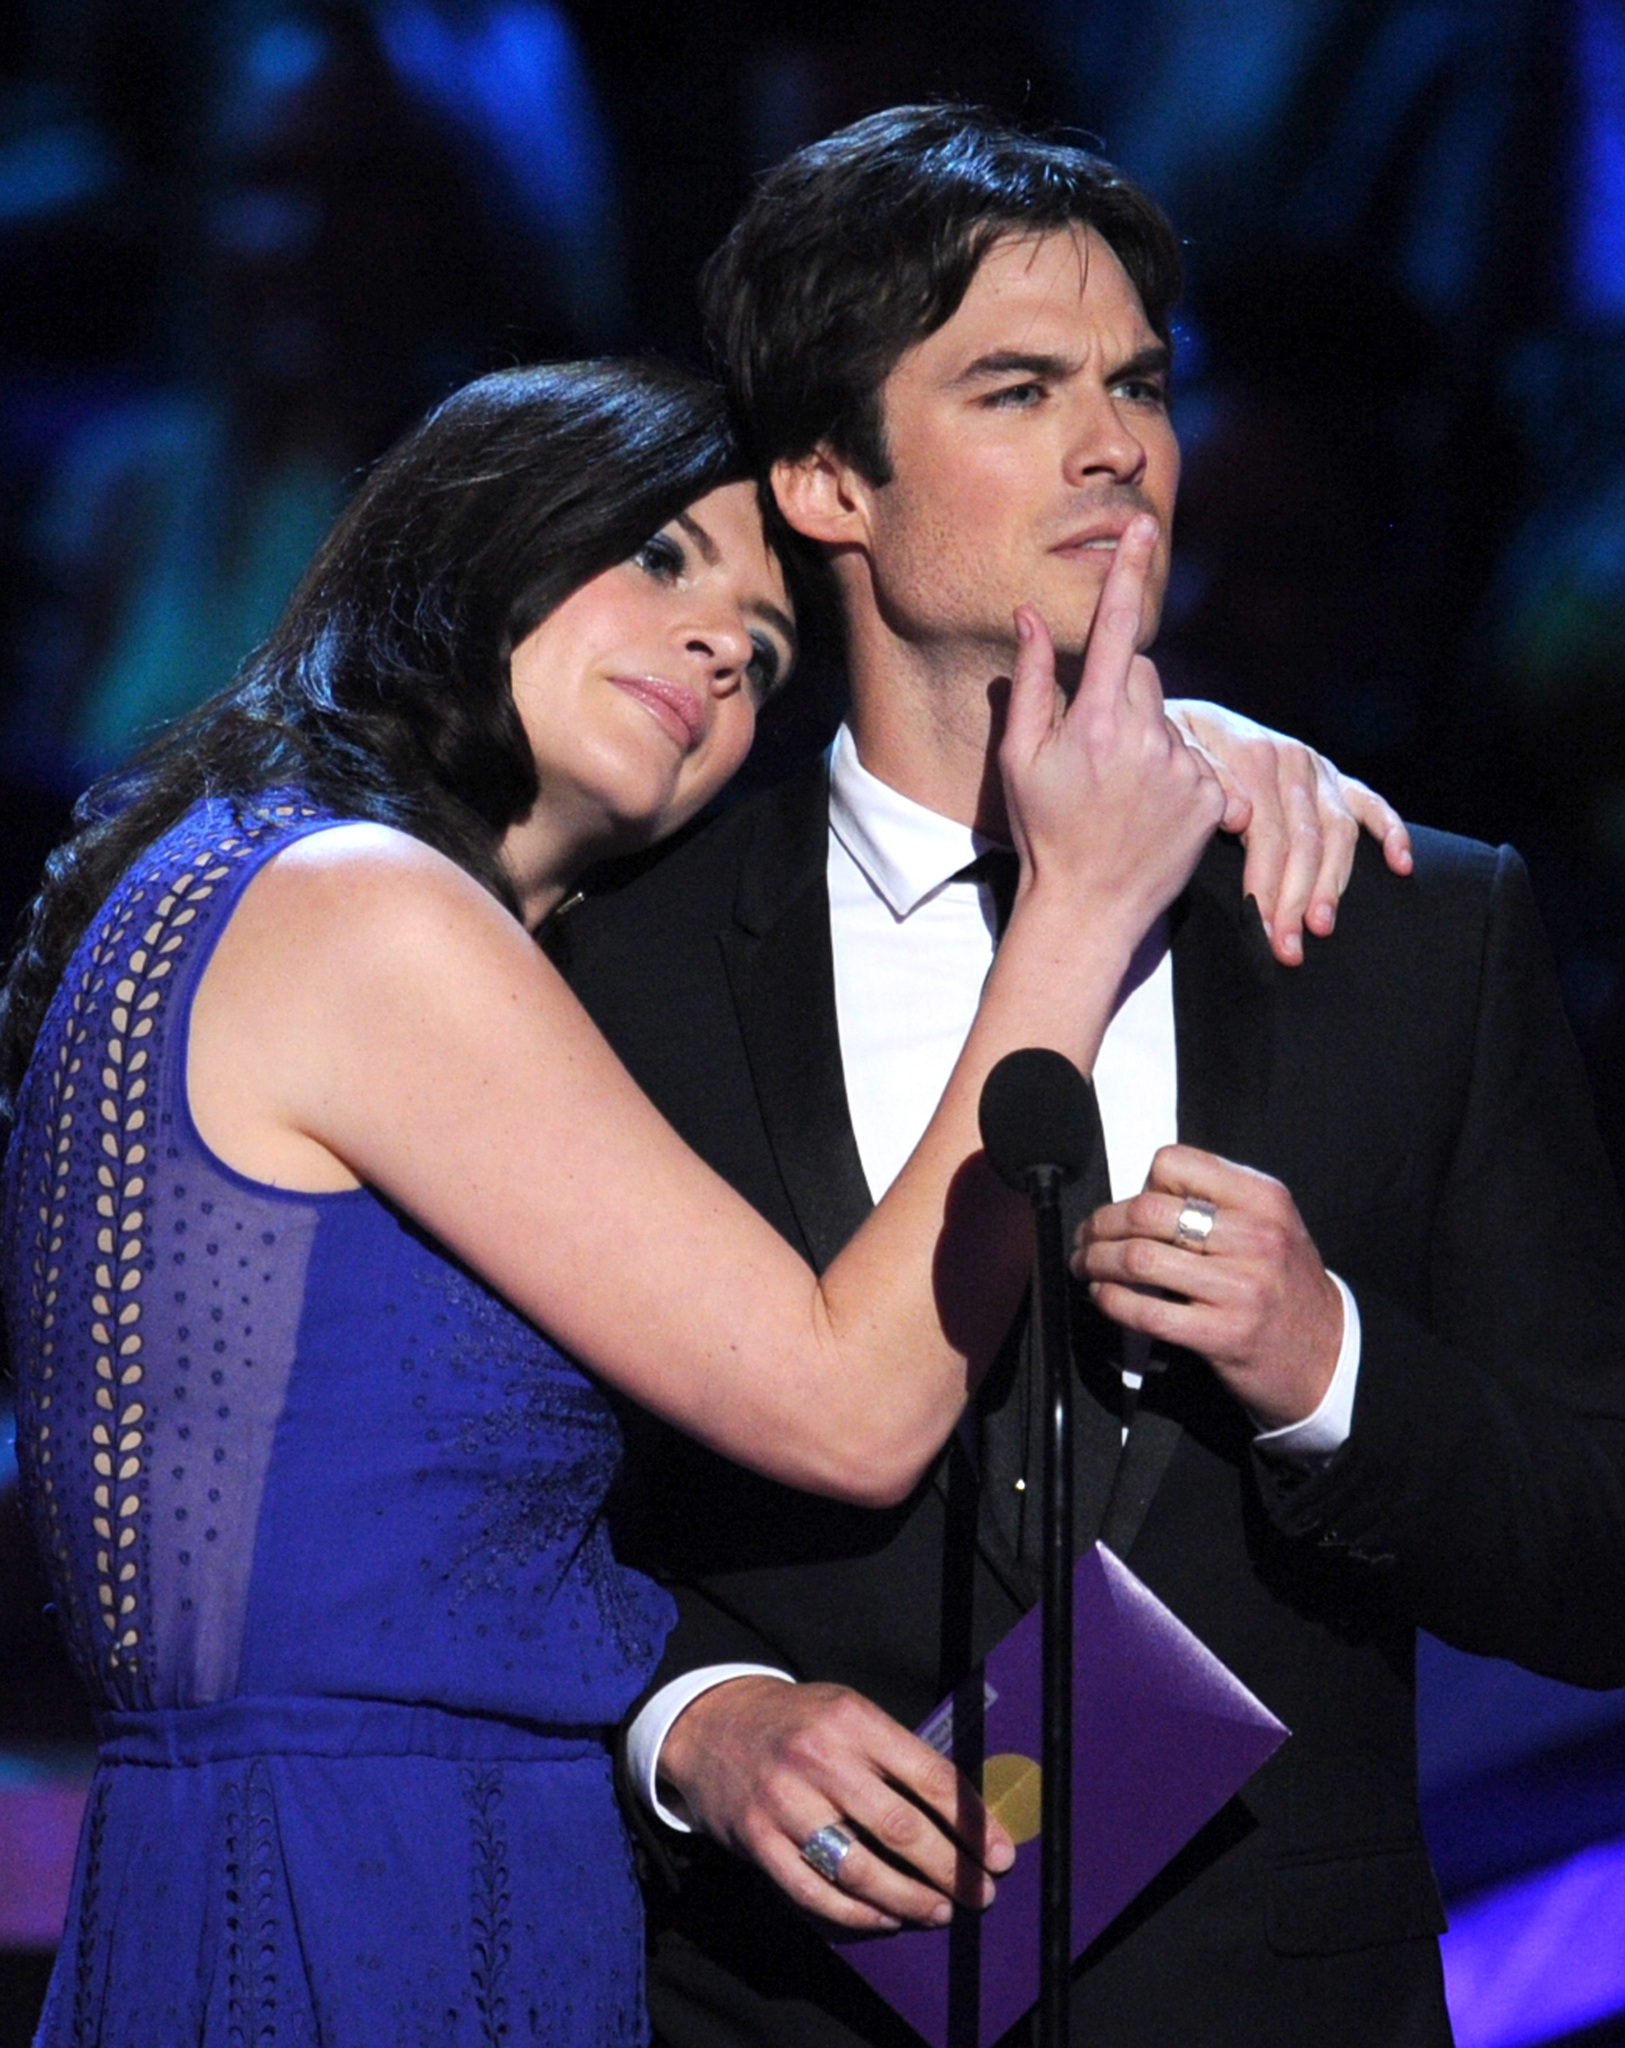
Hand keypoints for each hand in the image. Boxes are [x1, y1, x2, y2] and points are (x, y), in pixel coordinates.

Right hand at [658, 1676, 1014, 1933]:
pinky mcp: (758, 1840)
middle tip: (981, 1894)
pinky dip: (854, 1915)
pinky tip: (884, 1919)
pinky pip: (813, 1892)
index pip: (929, 1776)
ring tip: (939, 1912)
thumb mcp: (848, 1712)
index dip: (971, 1822)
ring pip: (859, 1869)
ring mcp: (785, 1803)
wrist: (713, 1724)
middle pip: (900, 1828)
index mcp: (853, 1720)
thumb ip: (896, 1754)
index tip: (1000, 1854)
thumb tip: (961, 1813)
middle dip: (951, 1870)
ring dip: (908, 1900)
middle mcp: (820, 1759)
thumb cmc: (798, 1722)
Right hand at [1000, 517, 1226, 938]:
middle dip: (1119, 695)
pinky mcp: (1212, 795)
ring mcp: (1184, 768)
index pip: (1115, 630)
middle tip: (1092, 751)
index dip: (1127, 574)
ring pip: (1169, 720)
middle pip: (1143, 676)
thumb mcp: (1020, 760)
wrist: (1089, 909)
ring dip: (1147, 740)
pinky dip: (1176, 775)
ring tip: (1120, 793)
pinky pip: (1196, 760)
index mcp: (1095, 722)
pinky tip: (1148, 811)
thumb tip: (1027, 618)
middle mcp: (1146, 738)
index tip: (1140, 527)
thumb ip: (1029, 685)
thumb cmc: (1043, 833)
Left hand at [1072, 1144, 1342, 1427]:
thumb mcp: (1271, 1225)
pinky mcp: (1224, 1335)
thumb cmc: (1286, 1287)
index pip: (1177, 1163)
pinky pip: (1147, 1312)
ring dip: (1096, 1261)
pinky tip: (1103, 1296)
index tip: (1130, 1206)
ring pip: (1139, 1259)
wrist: (1328, 1357)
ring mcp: (1241, 1288)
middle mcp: (1256, 1237)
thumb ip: (1218, 1202)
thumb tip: (1140, 1194)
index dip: (1142, 1183)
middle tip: (1087, 1236)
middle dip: (1101, 1223)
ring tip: (1086, 1265)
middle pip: (1147, 1210)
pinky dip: (1111, 1300)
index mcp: (1264, 1199)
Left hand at [1167, 702, 1412, 965]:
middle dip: (1296, 900)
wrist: (1165, 720)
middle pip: (1306, 840)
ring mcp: (1314, 768)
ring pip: (1337, 833)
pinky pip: (1368, 802)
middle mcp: (1291, 759)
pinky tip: (1401, 864)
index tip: (1261, 929)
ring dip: (1333, 884)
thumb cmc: (1163, 750)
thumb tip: (1241, 818)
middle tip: (1287, 948)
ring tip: (1321, 927)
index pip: (1269, 833)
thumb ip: (1204, 781)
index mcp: (1253, 754)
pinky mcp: (1329, 775)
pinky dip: (1389, 830)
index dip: (1267, 885)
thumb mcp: (1168, 755)